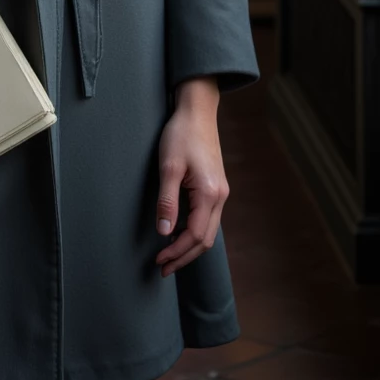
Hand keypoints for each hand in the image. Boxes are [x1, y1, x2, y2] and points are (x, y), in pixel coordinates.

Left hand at [155, 75, 227, 276]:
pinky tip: (179, 233)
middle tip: (163, 267)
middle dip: (184, 256)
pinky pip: (208, 219)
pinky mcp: (217, 188)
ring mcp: (221, 193)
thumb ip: (167, 201)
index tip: (159, 259)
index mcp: (210, 194)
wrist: (198, 112)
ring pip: (209, 231)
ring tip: (169, 255)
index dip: (176, 251)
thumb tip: (164, 232)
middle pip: (205, 240)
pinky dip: (194, 232)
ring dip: (189, 246)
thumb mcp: (169, 166)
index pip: (195, 235)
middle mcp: (220, 197)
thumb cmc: (181, 135)